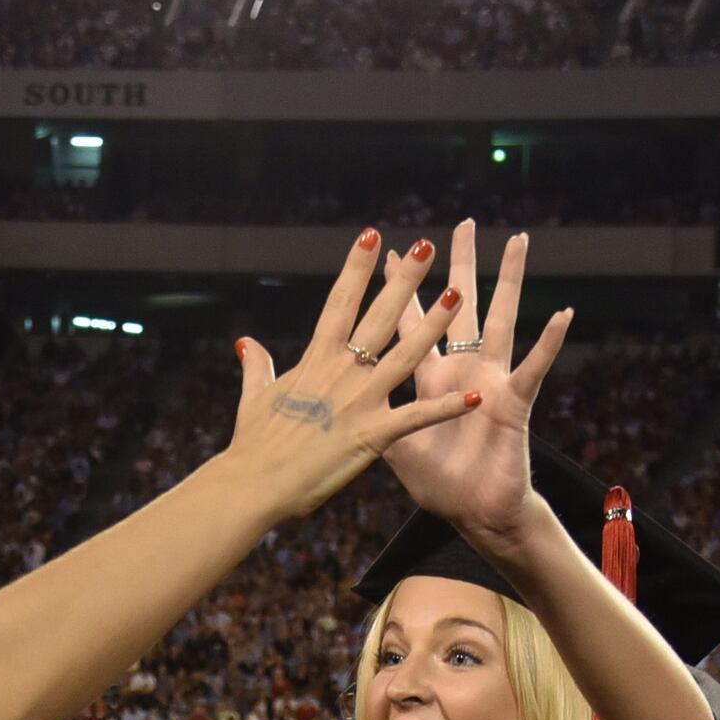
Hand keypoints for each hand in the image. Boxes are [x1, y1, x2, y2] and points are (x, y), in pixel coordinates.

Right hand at [219, 233, 476, 527]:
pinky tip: (475, 395)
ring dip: (434, 326)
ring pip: (404, 355)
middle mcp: (340, 372)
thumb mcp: (254, 397)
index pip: (340, 302)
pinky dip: (445, 407)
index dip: (357, 268)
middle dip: (403, 279)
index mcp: (315, 360)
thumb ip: (257, 366)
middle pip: (377, 316)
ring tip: (458, 295)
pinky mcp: (371, 435)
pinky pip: (416, 418)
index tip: (371, 234)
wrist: (254, 485)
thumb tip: (244, 341)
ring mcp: (358, 401)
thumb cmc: (253, 446)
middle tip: (426, 245)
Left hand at [376, 219, 572, 552]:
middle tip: (462, 224)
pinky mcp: (513, 402)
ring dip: (509, 281)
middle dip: (460, 264)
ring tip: (517, 242)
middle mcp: (460, 370)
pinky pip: (533, 367)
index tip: (388, 253)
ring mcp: (490, 381)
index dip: (400, 290)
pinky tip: (562, 314)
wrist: (472, 514)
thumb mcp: (386, 444)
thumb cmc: (436, 483)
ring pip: (500, 320)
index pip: (409, 324)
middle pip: (459, 305)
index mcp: (427, 377)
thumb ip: (361, 412)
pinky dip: (548, 342)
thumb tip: (323, 395)